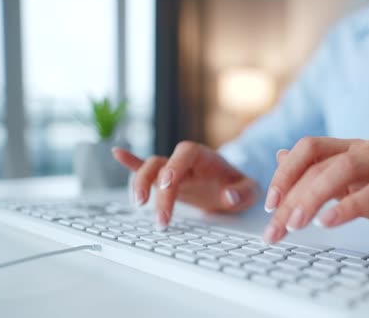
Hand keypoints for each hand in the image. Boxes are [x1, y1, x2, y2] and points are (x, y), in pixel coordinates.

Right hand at [112, 142, 259, 226]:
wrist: (234, 188)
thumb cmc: (240, 187)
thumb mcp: (250, 191)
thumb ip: (243, 193)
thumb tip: (228, 196)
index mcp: (205, 157)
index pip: (185, 154)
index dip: (174, 166)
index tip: (167, 184)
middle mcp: (186, 161)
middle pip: (163, 164)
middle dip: (154, 186)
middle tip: (155, 214)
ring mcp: (174, 170)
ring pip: (150, 167)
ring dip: (140, 183)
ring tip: (138, 204)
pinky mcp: (166, 180)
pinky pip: (146, 168)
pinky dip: (131, 162)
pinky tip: (117, 154)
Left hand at [262, 137, 368, 242]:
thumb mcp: (349, 184)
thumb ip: (317, 171)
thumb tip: (281, 157)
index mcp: (350, 147)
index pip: (308, 148)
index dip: (285, 173)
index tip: (270, 204)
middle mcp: (366, 149)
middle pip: (319, 163)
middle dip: (291, 196)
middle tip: (276, 228)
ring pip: (343, 170)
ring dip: (313, 197)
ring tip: (295, 224)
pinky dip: (347, 208)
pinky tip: (328, 224)